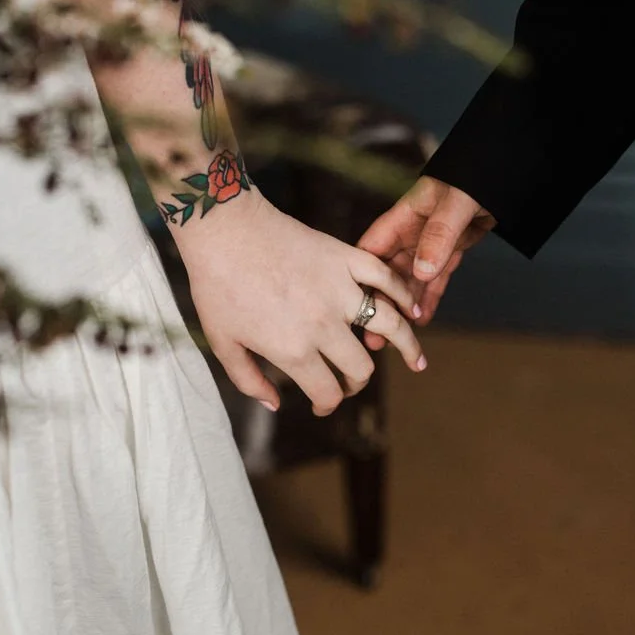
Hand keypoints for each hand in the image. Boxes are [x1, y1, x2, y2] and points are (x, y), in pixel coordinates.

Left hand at [179, 198, 425, 416]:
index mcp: (293, 350)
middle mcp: (323, 325)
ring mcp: (339, 290)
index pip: (327, 391)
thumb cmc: (217, 287)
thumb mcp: (223, 343)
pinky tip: (413, 311)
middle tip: (348, 381)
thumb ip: (249, 381)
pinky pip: (385, 279)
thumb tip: (275, 405)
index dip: (327, 404)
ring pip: (389, 326)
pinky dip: (404, 296)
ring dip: (407, 347)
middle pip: (360, 368)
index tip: (321, 404)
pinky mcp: (345, 259)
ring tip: (416, 361)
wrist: (224, 230)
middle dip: (356, 383)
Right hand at [357, 176, 495, 349]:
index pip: (372, 249)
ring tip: (396, 340)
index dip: (359, 277)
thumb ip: (439, 235)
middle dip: (381, 305)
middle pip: (388, 273)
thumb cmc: (478, 176)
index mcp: (404, 216)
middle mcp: (412, 232)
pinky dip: (430, 299)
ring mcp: (431, 242)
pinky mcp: (451, 250)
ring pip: (412, 281)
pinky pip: (436, 279)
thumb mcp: (457, 202)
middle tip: (373, 337)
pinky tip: (423, 321)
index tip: (350, 306)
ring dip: (405, 309)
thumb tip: (421, 271)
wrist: (507, 169)